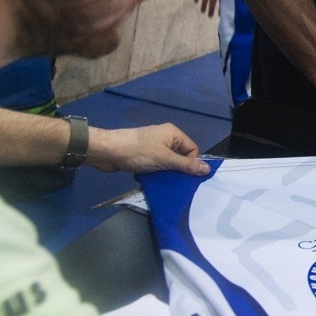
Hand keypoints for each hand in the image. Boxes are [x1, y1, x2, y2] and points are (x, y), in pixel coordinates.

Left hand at [86, 124, 210, 176]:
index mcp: (173, 133)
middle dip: (178, 169)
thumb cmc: (139, 152)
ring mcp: (153, 146)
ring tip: (163, 182)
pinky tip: (153, 180)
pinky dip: (156, 172)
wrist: (107, 151)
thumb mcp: (165, 159)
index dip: (191, 163)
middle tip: (176, 182)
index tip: (185, 176)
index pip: (192, 149)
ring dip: (166, 172)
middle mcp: (165, 138)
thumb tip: (208, 169)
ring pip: (168, 162)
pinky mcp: (143, 155)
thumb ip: (186, 165)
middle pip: (180, 156)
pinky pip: (156, 165)